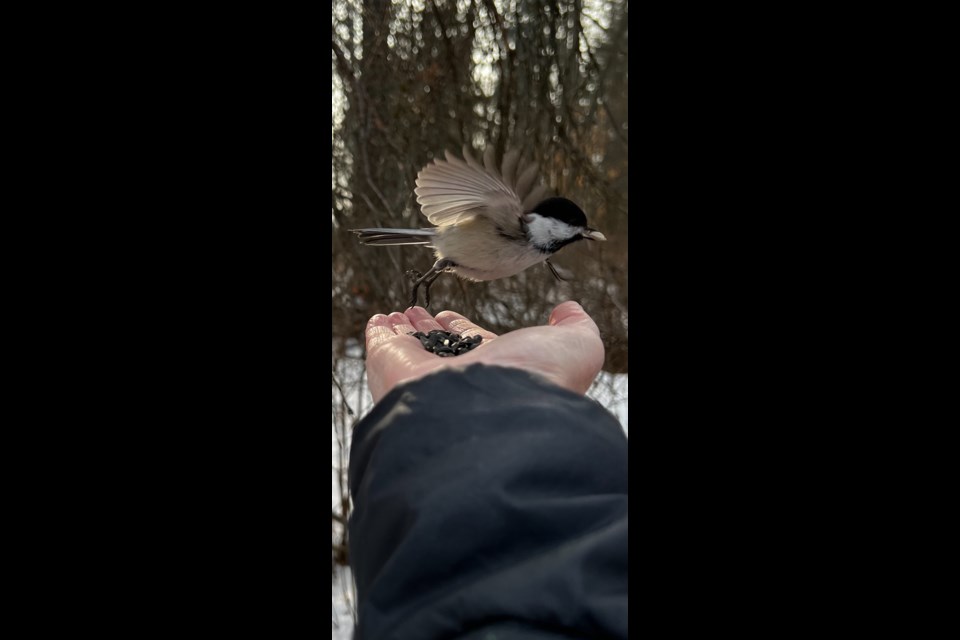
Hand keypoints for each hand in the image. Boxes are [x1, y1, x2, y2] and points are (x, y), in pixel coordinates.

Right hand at [363, 301, 604, 402]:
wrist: (491, 414)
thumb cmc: (536, 382)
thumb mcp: (576, 347)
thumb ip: (577, 327)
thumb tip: (569, 309)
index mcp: (499, 376)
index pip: (476, 348)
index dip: (463, 330)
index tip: (453, 317)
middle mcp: (462, 382)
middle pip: (441, 350)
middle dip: (431, 330)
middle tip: (421, 314)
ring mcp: (425, 380)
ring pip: (413, 350)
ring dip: (405, 330)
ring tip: (399, 314)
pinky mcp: (394, 373)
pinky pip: (383, 350)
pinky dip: (380, 334)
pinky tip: (379, 322)